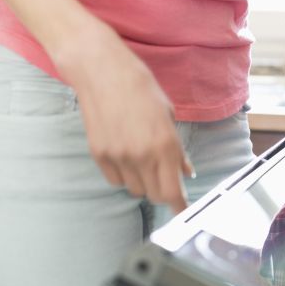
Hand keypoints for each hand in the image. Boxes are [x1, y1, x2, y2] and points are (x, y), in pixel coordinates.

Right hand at [54, 24, 193, 214]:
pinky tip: (126, 156)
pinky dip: (123, 175)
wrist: (103, 73)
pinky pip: (115, 180)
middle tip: (165, 178)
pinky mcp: (99, 155)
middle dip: (162, 191)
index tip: (182, 212)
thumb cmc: (141, 88)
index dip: (179, 205)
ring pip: (135, 189)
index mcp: (165, 144)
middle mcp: (142, 155)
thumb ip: (177, 149)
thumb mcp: (168, 115)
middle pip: (154, 195)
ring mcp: (118, 157)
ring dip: (143, 182)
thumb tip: (185, 171)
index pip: (172, 191)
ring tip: (143, 159)